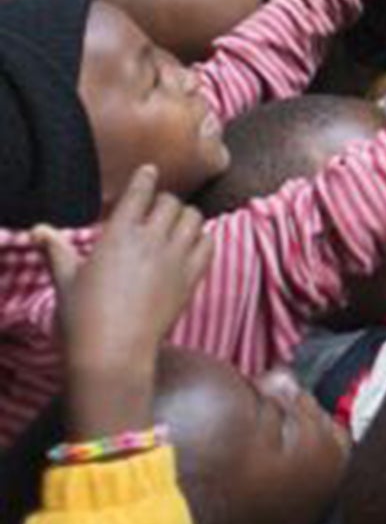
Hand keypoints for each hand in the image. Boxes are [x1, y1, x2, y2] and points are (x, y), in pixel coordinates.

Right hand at [33, 165, 212, 440]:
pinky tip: (193, 245)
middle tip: (156, 211)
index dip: (146, 178)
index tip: (150, 171)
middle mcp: (151, 240)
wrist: (114, 352)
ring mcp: (175, 258)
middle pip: (171, 202)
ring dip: (185, 217)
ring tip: (176, 225)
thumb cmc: (82, 317)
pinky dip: (203, 239)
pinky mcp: (191, 278)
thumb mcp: (65, 280)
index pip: (140, 192)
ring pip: (194, 218)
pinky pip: (209, 245)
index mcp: (118, 234)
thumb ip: (56, 250)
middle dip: (163, 202)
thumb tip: (38, 230)